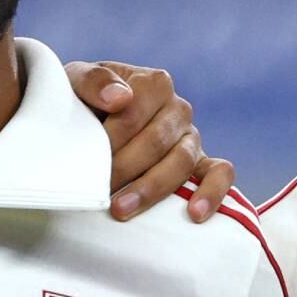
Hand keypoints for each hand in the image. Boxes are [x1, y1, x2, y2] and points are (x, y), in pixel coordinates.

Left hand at [64, 61, 234, 222]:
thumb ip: (93, 82)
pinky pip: (220, 174)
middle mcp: (178, 109)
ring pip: (182, 162)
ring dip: (151, 188)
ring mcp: (192, 137)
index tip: (84, 160)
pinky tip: (195, 214)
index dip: (108, 140)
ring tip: (121, 209)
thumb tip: (120, 98)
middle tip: (95, 189)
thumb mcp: (76, 82)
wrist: (92, 119)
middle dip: (122, 168)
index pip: (131, 115)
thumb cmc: (84, 102)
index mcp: (154, 84)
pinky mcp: (202, 164)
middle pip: (155, 142)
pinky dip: (212, 192)